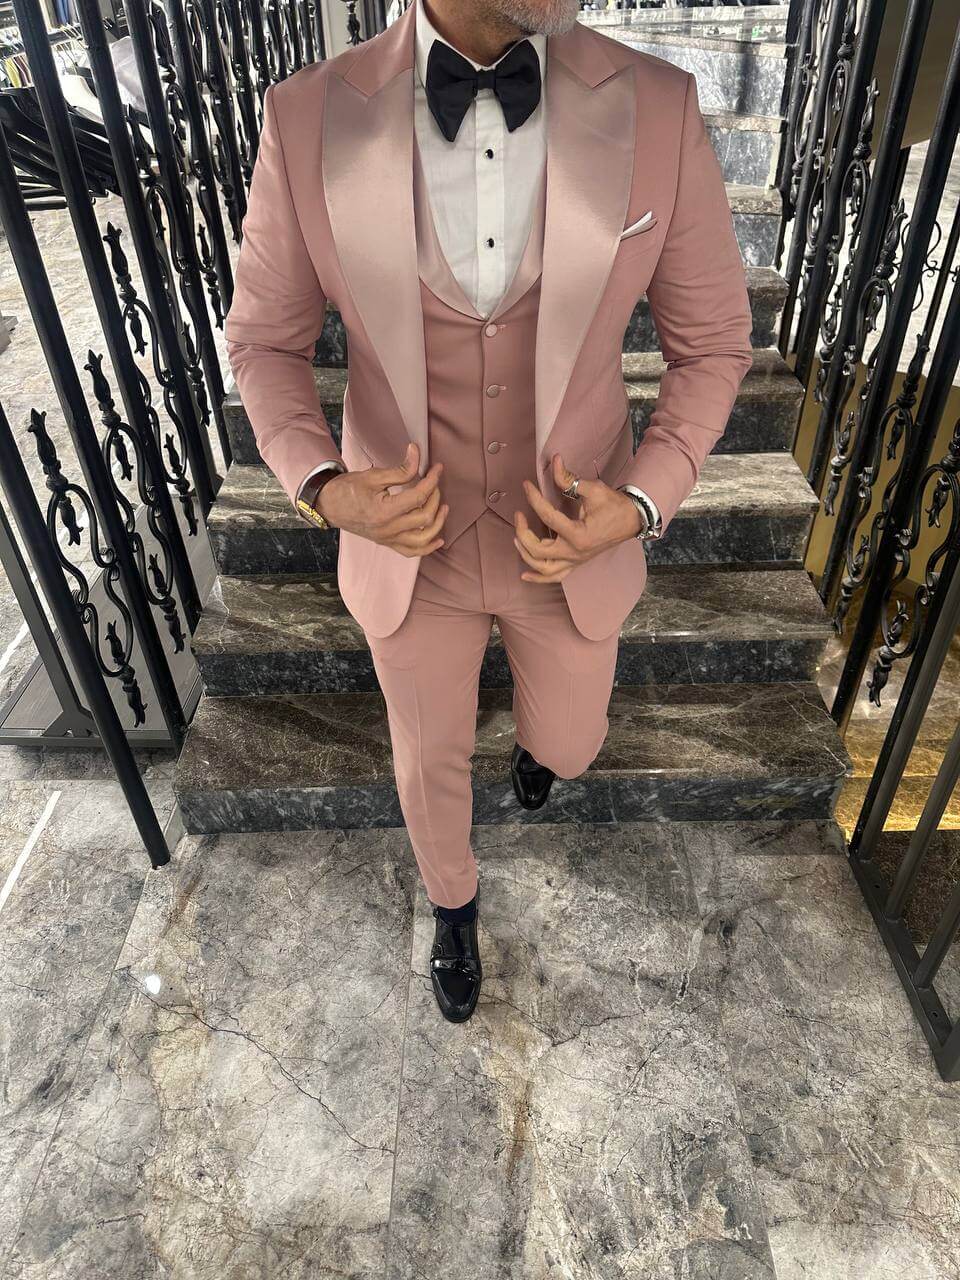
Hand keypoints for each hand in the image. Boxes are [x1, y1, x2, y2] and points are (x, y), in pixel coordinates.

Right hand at [316, 442, 447, 556]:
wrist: (329, 505)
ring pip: (423, 539)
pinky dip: (427, 547)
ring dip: (437, 523)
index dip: (432, 480)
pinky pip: (411, 552)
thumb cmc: (348, 489)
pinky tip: (439, 539)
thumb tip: (417, 453)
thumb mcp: (374, 476)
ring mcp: (388, 539)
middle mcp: (388, 529)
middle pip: (424, 517)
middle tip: (434, 483)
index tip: (437, 468)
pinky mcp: (387, 543)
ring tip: (443, 508)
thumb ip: (400, 469)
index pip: (418, 497)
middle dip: (435, 497)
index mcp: (384, 511)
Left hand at [513, 454, 641, 583]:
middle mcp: (574, 552)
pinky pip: (555, 576)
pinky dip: (539, 578)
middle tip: (519, 515)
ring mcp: (575, 561)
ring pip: (543, 568)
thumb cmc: (614, 505)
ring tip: (517, 539)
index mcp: (578, 534)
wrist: (632, 520)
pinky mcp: (576, 563)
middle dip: (523, 532)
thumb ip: (569, 480)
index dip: (534, 499)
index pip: (547, 517)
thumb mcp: (593, 489)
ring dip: (526, 555)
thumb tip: (555, 462)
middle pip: (538, 550)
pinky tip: (525, 575)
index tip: (526, 486)